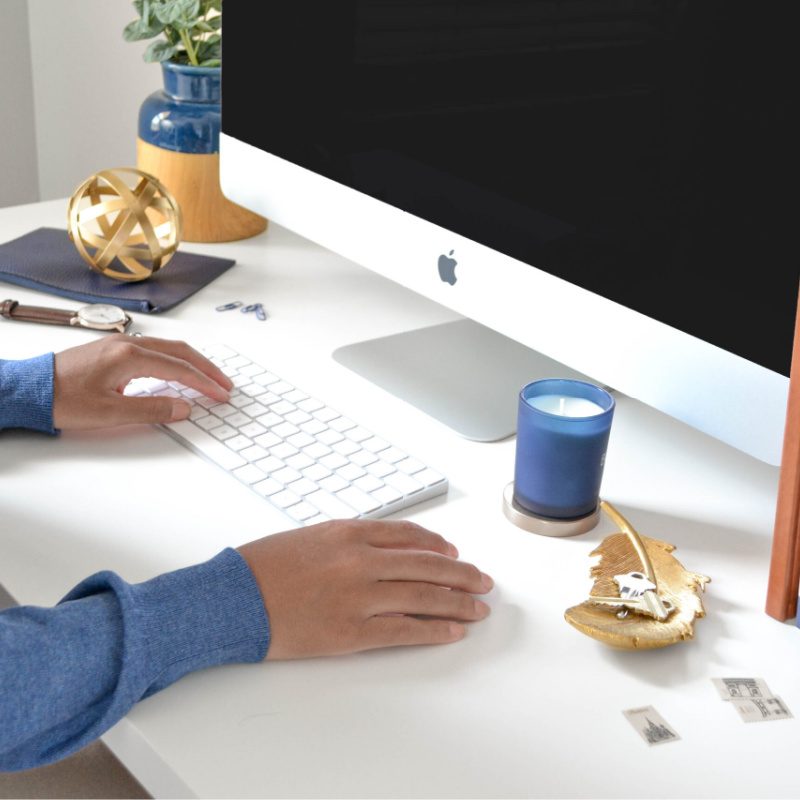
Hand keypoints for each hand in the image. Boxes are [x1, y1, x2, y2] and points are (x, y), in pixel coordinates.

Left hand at [53, 335, 232, 429]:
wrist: (29, 388)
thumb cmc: (63, 400)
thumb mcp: (110, 413)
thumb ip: (152, 409)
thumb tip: (184, 407)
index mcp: (130, 356)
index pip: (179, 368)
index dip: (204, 383)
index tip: (222, 395)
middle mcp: (127, 344)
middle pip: (179, 351)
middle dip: (206, 368)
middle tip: (225, 384)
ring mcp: (119, 344)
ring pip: (168, 348)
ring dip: (191, 362)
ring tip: (208, 378)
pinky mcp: (112, 350)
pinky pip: (154, 350)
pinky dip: (174, 360)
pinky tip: (176, 372)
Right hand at [237, 519, 492, 658]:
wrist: (231, 598)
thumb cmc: (262, 566)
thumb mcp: (309, 537)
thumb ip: (350, 540)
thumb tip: (385, 549)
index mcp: (349, 532)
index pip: (408, 535)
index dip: (437, 545)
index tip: (454, 552)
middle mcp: (361, 560)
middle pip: (426, 565)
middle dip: (460, 573)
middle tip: (483, 580)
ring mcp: (359, 596)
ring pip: (423, 597)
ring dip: (458, 602)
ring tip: (479, 607)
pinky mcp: (352, 632)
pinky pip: (404, 630)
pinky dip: (434, 630)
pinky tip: (453, 631)